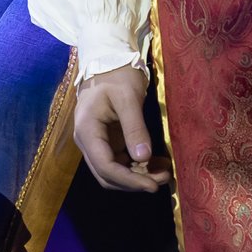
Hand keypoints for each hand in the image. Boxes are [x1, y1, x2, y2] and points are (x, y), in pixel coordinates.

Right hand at [74, 66, 170, 192]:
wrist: (108, 65)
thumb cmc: (116, 78)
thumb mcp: (128, 99)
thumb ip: (135, 128)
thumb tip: (143, 157)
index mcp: (87, 132)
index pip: (105, 166)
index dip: (128, 179)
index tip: (153, 185)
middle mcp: (88, 143)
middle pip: (107, 175)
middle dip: (135, 182)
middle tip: (163, 179)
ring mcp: (97, 144)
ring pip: (114, 172)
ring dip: (138, 177)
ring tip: (165, 171)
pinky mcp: (108, 143)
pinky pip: (121, 163)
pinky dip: (138, 168)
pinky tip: (158, 163)